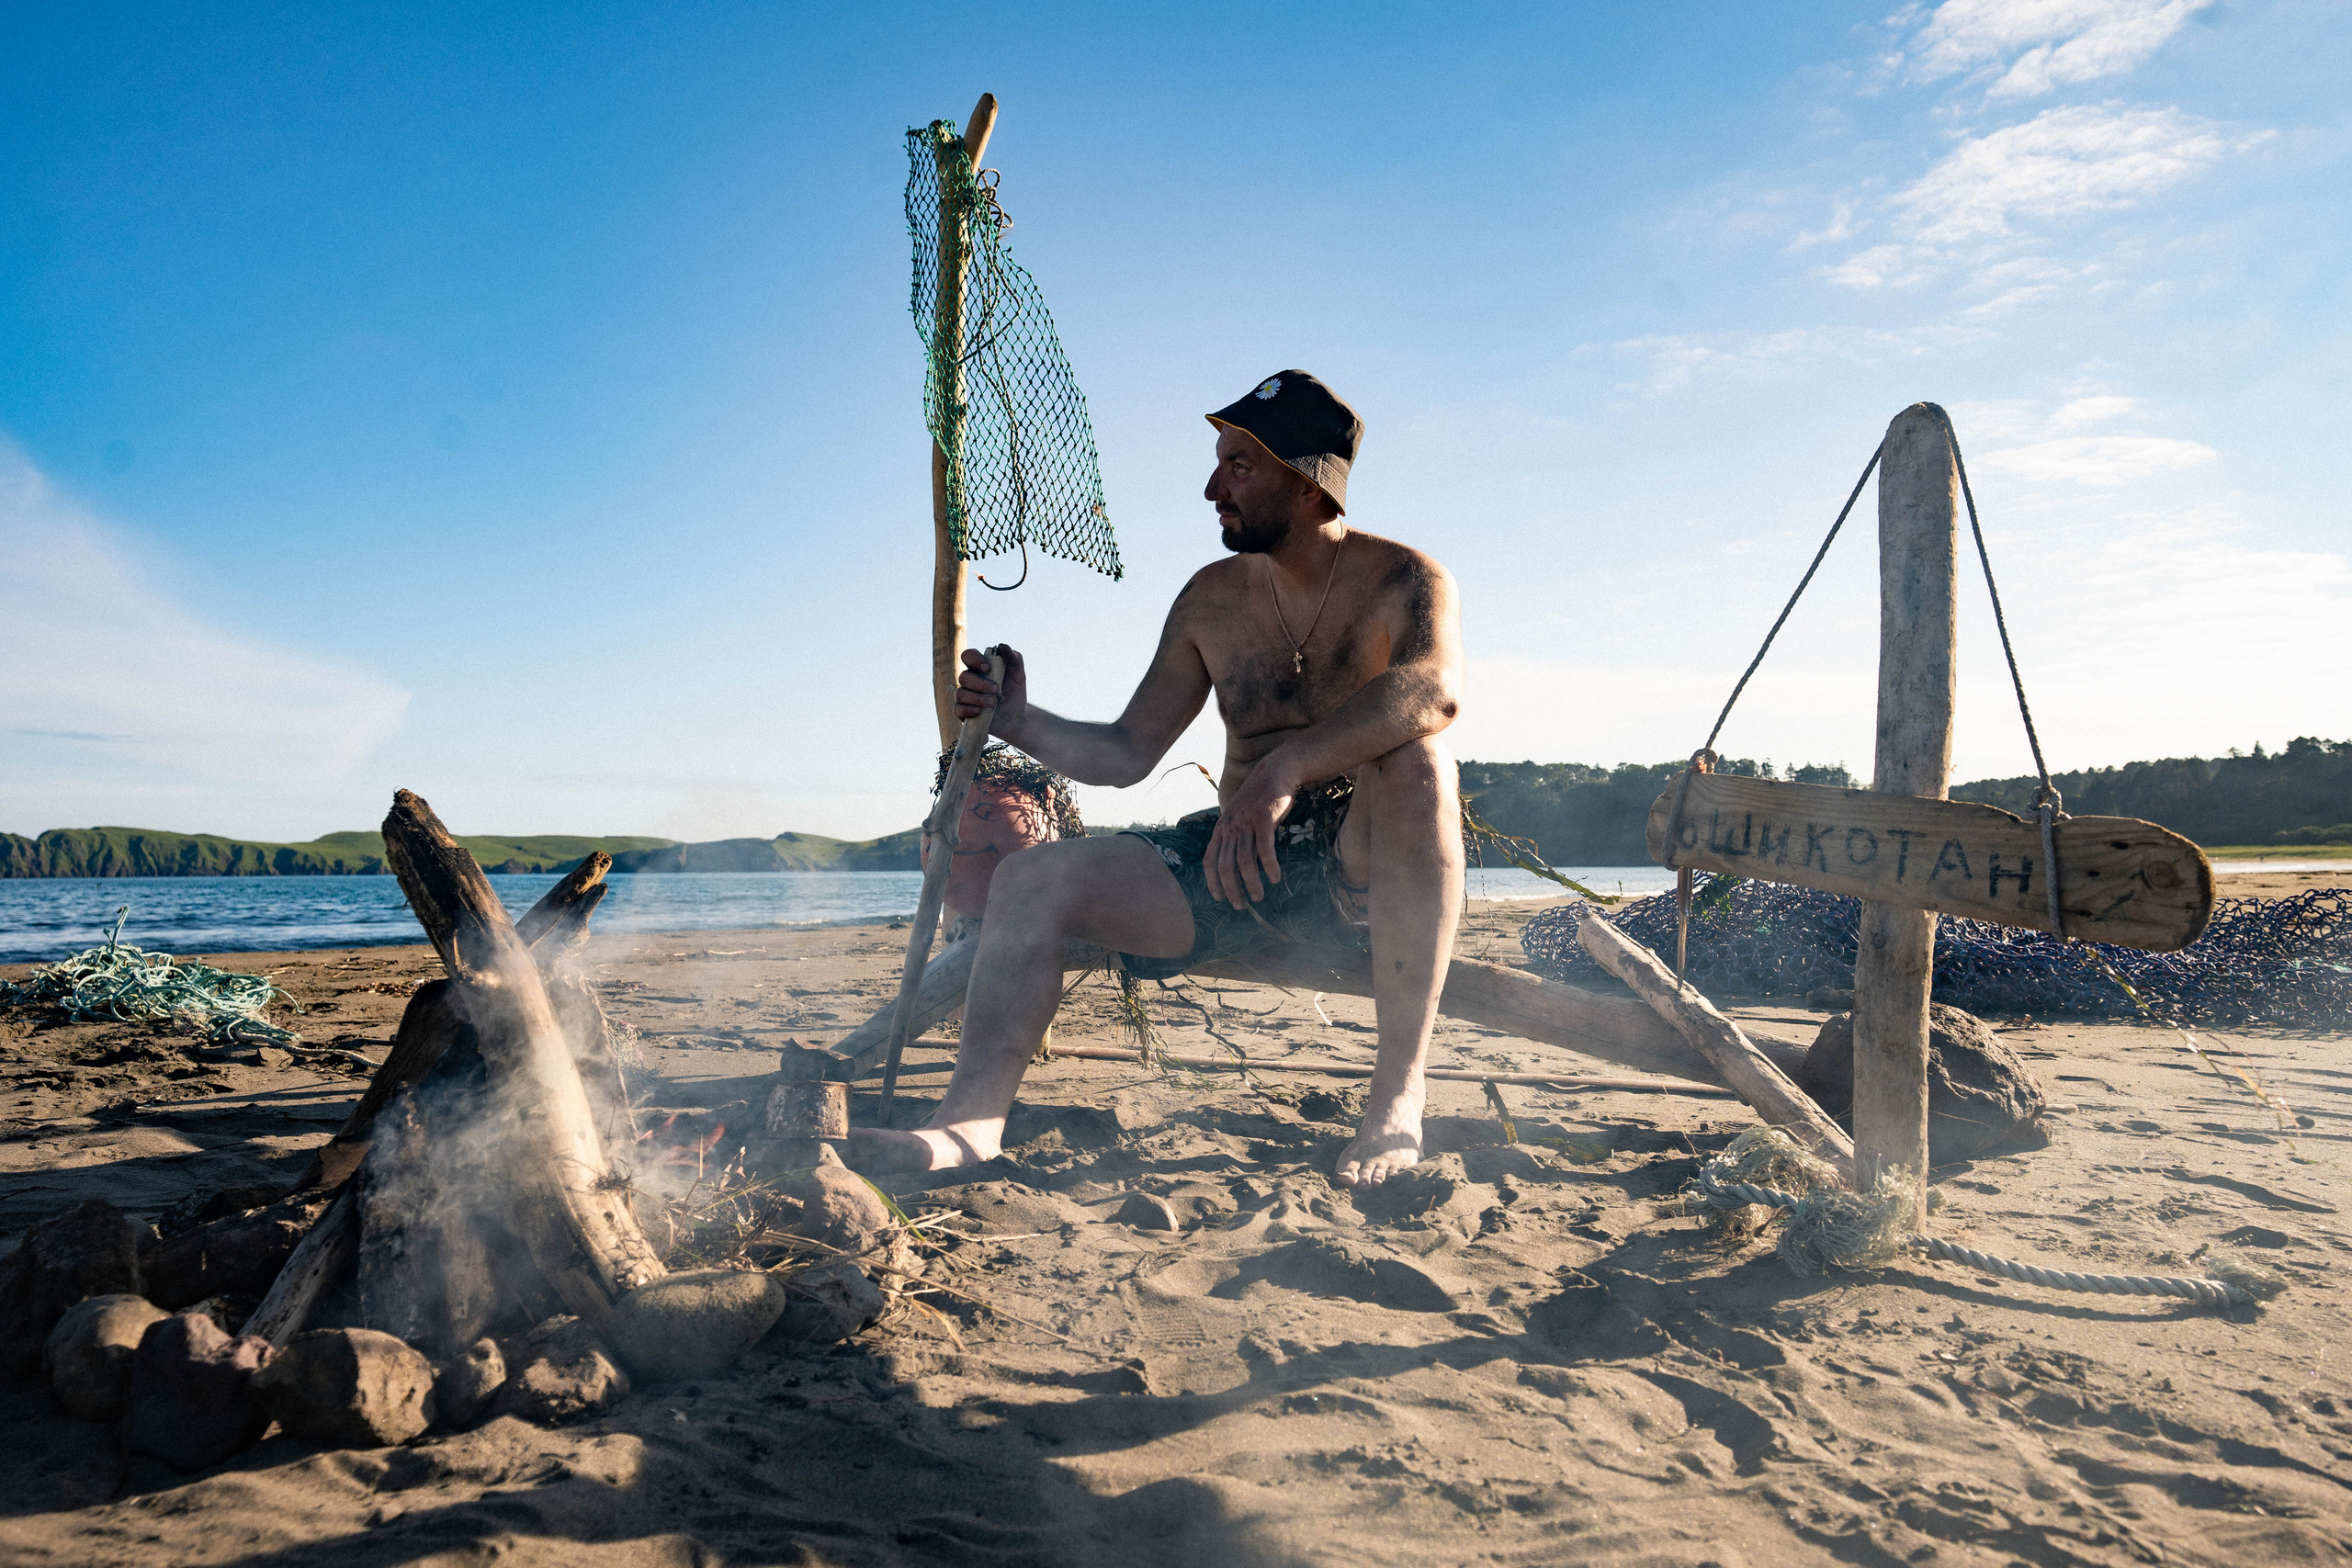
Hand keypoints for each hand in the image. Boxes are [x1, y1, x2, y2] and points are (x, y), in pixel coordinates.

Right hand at [954, 645, 1026, 733]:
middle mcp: (969, 680)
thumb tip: (1003, 646)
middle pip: (964, 676)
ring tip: (993, 703)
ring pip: (960, 693)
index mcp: (979, 667)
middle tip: (996, 690)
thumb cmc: (1014, 693)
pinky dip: (967, 710)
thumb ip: (1014, 659)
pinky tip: (979, 711)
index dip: (974, 660)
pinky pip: (957, 709)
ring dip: (977, 698)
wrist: (1016, 717)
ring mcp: (965, 696)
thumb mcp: (1018, 675)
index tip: (987, 668)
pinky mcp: (963, 712)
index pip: (967, 656)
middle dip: (980, 684)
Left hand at [1204, 758, 1298, 907]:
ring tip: (1259, 897)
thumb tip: (1237, 860)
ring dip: (1251, 883)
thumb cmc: (1259, 797)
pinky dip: (1269, 866)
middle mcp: (1230, 826)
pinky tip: (1275, 878)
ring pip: (1244, 860)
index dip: (1212, 881)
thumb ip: (1235, 834)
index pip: (1210, 859)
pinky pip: (1264, 849)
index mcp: (1221, 828)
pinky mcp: (1263, 819)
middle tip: (1240, 905)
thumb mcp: (1239, 815)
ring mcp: (1246, 823)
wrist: (1275, 772)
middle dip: (1231, 889)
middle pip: (1225, 865)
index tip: (1219, 897)